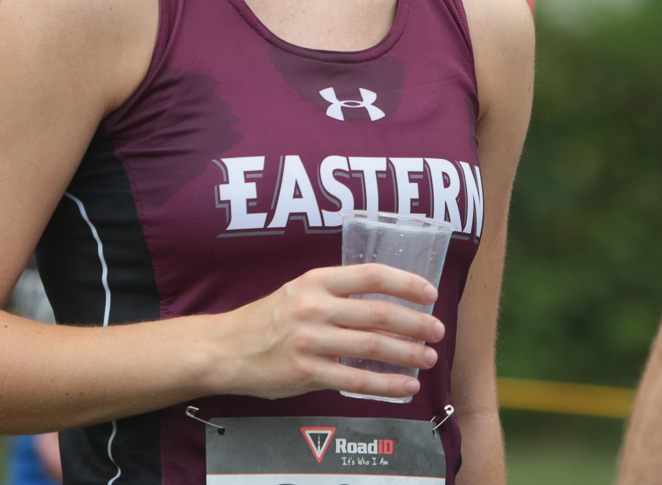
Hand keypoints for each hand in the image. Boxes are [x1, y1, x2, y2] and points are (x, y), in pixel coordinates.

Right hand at [212, 264, 445, 401]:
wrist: (223, 349)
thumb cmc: (266, 320)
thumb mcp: (298, 291)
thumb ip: (336, 293)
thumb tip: (385, 301)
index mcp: (316, 281)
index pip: (372, 275)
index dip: (407, 283)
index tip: (430, 293)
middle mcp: (315, 307)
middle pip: (379, 313)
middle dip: (417, 323)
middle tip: (438, 330)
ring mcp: (310, 340)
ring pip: (372, 346)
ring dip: (408, 353)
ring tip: (429, 358)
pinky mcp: (306, 372)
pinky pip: (356, 380)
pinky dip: (386, 384)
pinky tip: (406, 385)